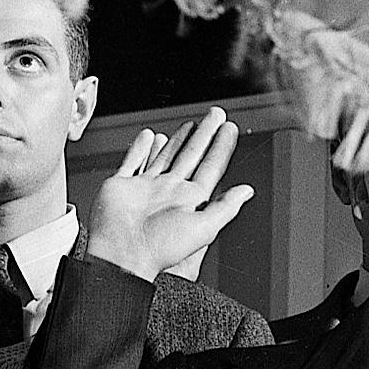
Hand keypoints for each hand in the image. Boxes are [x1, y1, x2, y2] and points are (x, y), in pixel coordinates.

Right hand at [82, 108, 254, 280]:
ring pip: (166, 156)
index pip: (211, 166)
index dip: (222, 147)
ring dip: (178, 140)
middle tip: (216, 114)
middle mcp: (170, 191)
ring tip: (189, 124)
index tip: (230, 129)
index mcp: (190, 200)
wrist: (120, 254)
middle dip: (205, 134)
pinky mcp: (123, 185)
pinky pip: (134, 161)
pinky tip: (150, 136)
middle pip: (192, 155)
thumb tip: (248, 191)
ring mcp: (147, 187)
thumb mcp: (203, 228)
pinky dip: (141, 148)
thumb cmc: (160, 248)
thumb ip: (225, 207)